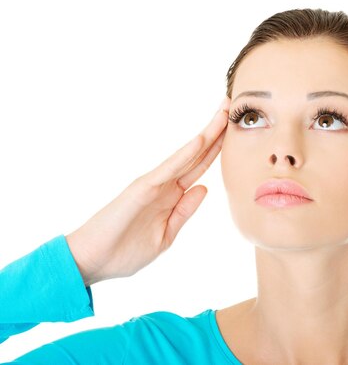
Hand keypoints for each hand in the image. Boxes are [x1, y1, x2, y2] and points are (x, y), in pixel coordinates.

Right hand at [66, 97, 230, 285]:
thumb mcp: (166, 234)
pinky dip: (185, 155)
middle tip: (231, 106)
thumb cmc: (125, 251)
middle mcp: (165, 184)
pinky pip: (168, 169)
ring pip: (186, 155)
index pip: (199, 167)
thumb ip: (184, 211)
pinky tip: (201, 141)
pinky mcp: (142, 188)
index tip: (235, 131)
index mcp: (172, 196)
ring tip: (224, 113)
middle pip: (197, 154)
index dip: (217, 148)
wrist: (93, 262)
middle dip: (216, 131)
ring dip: (207, 134)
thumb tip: (204, 188)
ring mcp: (154, 183)